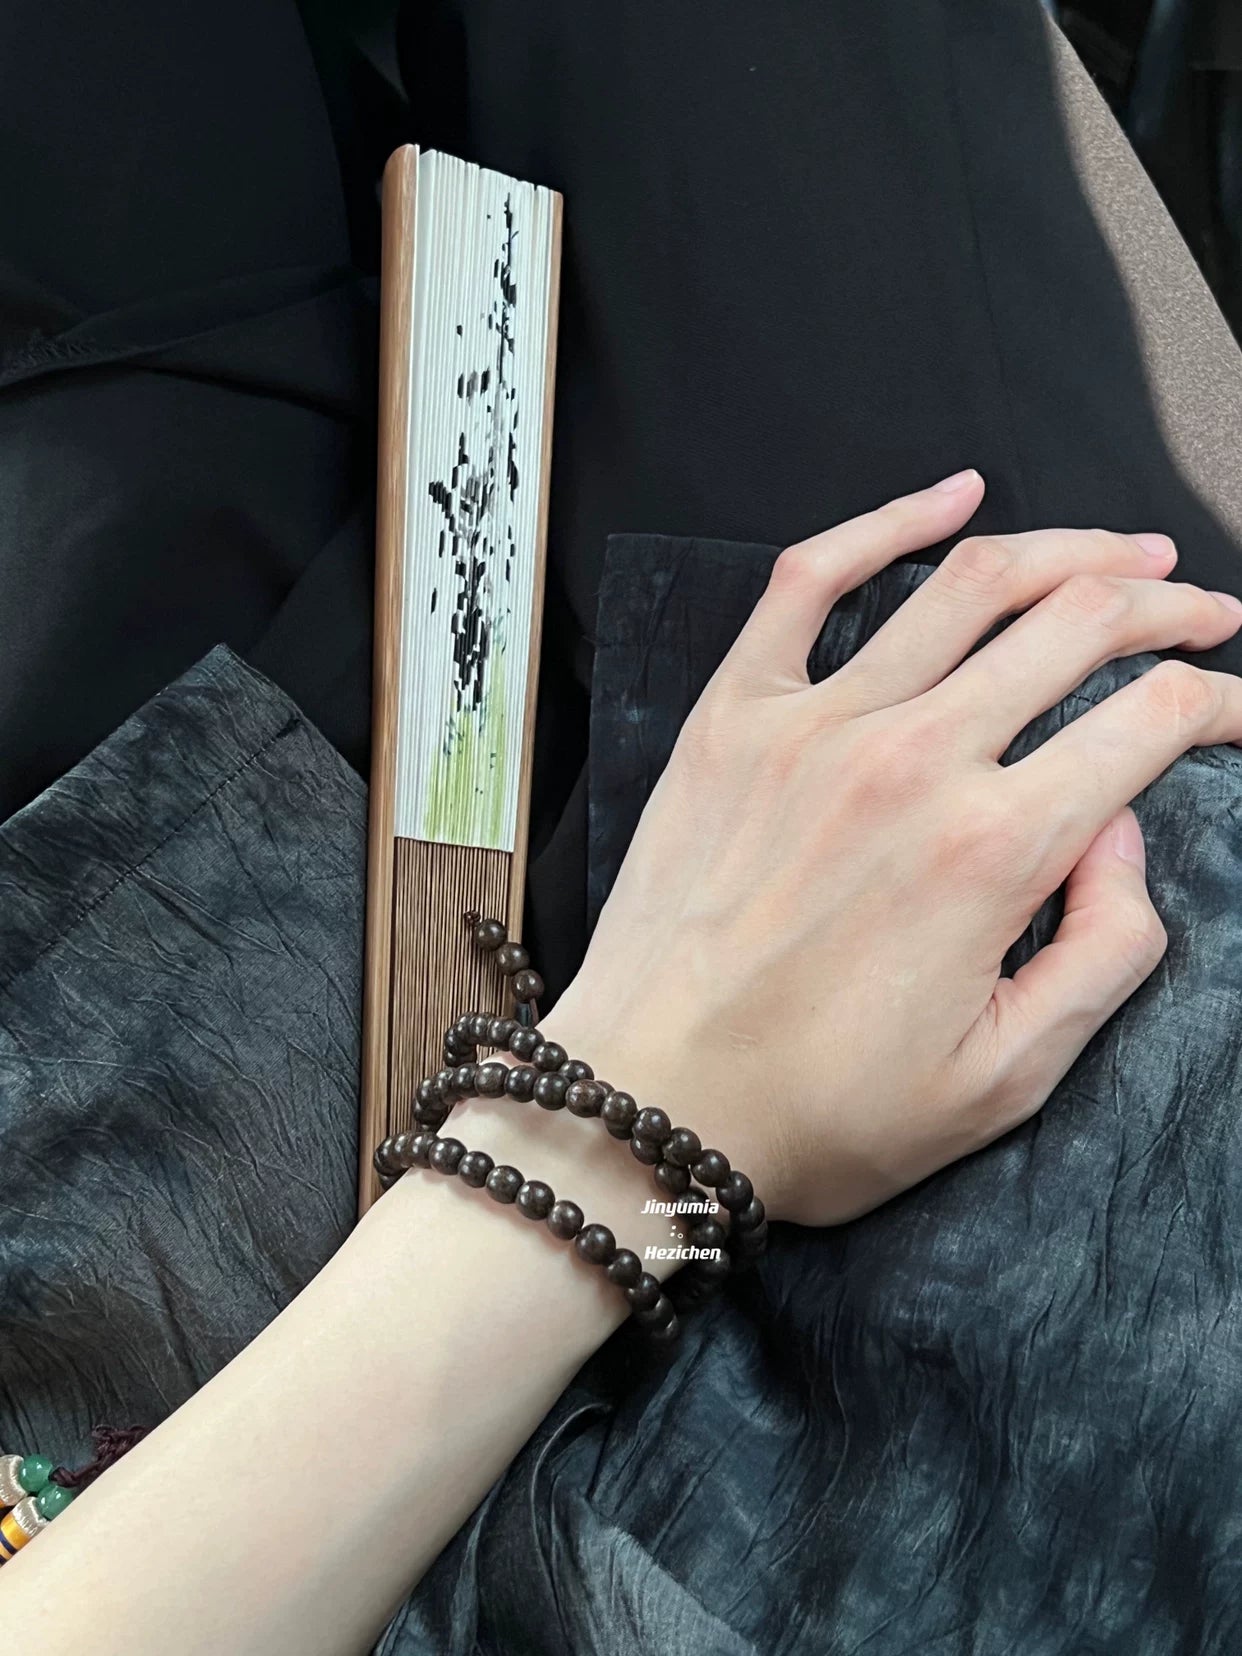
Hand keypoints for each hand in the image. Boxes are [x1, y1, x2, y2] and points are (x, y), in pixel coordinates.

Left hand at [546, 471, 1241, 1224]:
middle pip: (1077, 626)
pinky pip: (810, 580)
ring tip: (1124, 553)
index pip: (1152, 721)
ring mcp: (814, 723)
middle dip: (1168, 606)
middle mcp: (913, 759)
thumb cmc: (821, 1110)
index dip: (1223, 702)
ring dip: (1069, 551)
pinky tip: (955, 492)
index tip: (1240, 707)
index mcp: (995, 849)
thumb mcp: (1007, 1078)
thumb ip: (1105, 948)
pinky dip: (890, 520)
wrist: (649, 1104)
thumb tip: (1123, 828)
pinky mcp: (733, 715)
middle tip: (1205, 611)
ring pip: (969, 584)